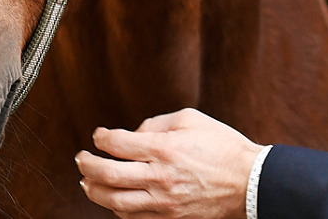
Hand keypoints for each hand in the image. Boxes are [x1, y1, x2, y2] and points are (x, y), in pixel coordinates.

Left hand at [75, 107, 262, 218]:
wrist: (247, 181)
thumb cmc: (221, 145)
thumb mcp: (191, 119)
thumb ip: (158, 123)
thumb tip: (134, 134)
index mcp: (165, 149)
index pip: (119, 144)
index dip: (102, 137)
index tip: (98, 134)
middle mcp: (160, 177)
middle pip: (109, 175)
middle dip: (88, 165)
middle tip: (80, 157)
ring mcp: (163, 202)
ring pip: (115, 202)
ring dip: (94, 191)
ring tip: (85, 182)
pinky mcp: (169, 218)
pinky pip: (133, 217)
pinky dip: (116, 208)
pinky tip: (111, 199)